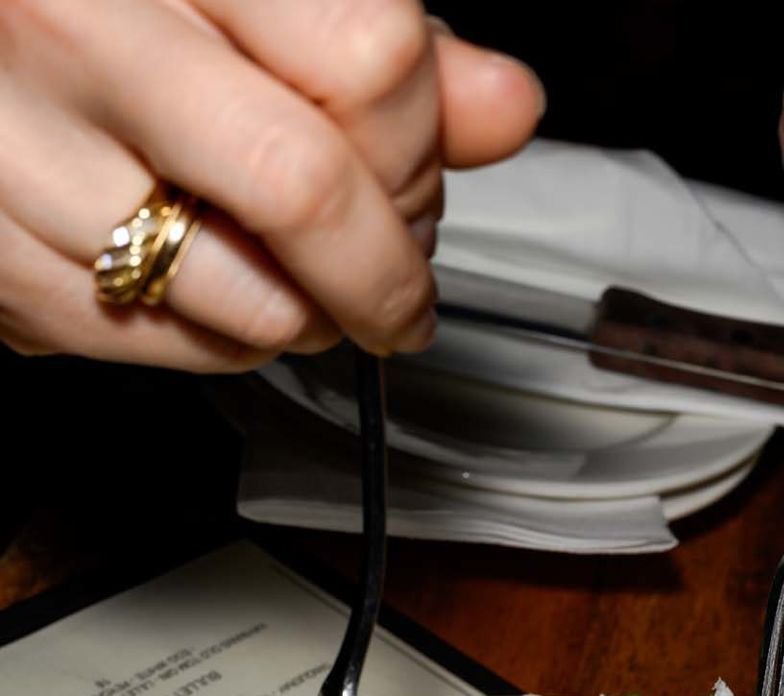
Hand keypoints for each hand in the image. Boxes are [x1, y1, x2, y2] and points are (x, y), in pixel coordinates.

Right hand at [0, 0, 543, 369]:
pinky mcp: (1, 269)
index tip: (418, 171)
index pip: (372, 59)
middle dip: (387, 266)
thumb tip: (507, 106)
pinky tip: (210, 281)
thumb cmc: (95, 13)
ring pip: (256, 299)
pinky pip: (177, 349)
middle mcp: (73, 29)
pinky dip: (230, 341)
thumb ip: (380, 43)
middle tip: (396, 282)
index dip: (420, 138)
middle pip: (310, 190)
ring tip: (301, 279)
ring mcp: (19, 152)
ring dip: (318, 316)